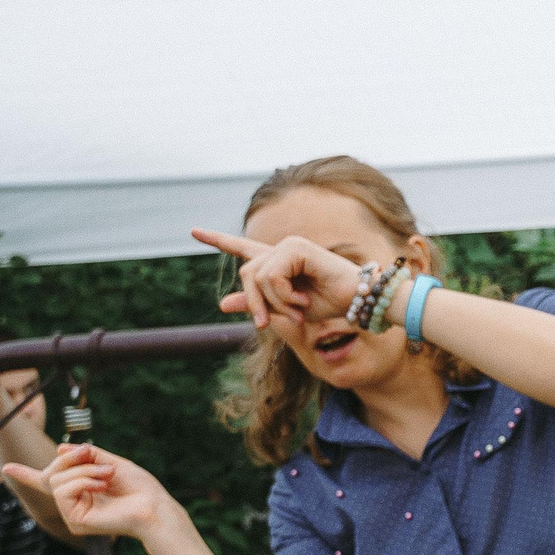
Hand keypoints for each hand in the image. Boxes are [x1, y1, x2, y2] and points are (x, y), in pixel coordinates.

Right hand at [0, 443, 177, 540]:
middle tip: (93, 455)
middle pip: (51, 474)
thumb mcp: (111, 462)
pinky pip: (63, 491)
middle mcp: (73, 503)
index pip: (48, 482)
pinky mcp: (74, 521)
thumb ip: (86, 456)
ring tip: (106, 475)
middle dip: (71, 459)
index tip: (6, 467)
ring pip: (56, 481)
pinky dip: (83, 481)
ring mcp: (72, 513)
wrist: (154, 506)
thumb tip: (59, 450)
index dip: (26, 474)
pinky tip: (100, 485)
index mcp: (81, 489)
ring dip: (83, 470)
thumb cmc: (140, 488)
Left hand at [192, 227, 363, 329]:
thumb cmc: (330, 305)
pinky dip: (283, 296)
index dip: (218, 240)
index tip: (194, 231)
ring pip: (258, 277)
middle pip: (246, 273)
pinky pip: (272, 276)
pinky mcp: (297, 248)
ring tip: (296, 313)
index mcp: (278, 263)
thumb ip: (256, 304)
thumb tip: (221, 304)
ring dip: (274, 303)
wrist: (359, 302)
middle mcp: (281, 250)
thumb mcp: (285, 309)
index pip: (243, 249)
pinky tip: (302, 302)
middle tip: (264, 323)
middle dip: (253, 302)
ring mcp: (289, 246)